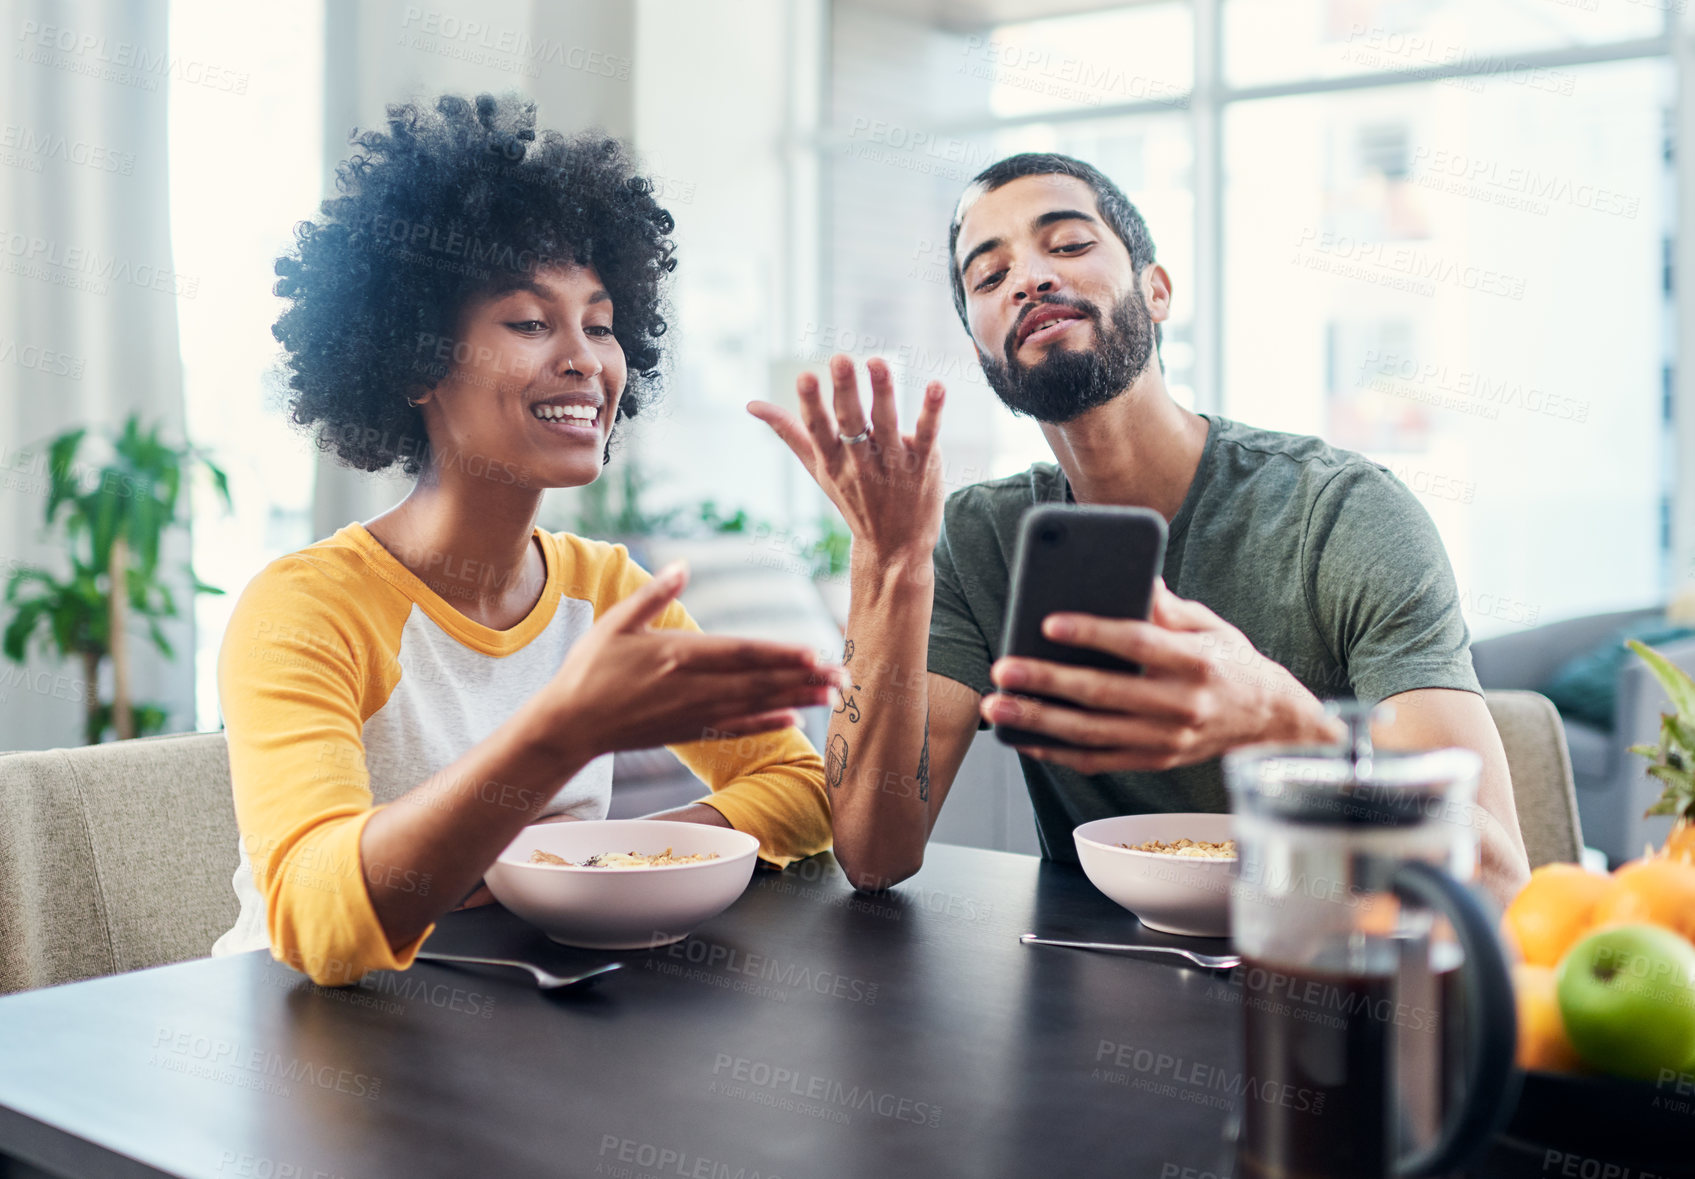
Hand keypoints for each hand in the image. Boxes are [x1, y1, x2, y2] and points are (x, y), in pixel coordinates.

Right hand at [539, 563, 846, 758]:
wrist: (568, 725)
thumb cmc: (590, 669)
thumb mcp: (616, 622)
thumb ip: (653, 595)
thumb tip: (682, 566)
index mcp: (677, 654)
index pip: (740, 653)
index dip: (779, 654)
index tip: (814, 652)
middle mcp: (691, 687)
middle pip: (757, 681)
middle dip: (802, 678)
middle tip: (843, 676)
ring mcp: (691, 714)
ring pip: (754, 705)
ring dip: (795, 700)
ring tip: (830, 695)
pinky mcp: (687, 733)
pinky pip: (735, 729)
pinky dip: (765, 724)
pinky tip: (793, 721)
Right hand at [749, 354, 945, 564]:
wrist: (895, 548)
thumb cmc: (853, 498)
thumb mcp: (818, 470)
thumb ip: (790, 433)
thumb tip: (751, 405)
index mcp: (831, 462)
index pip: (819, 429)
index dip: (811, 403)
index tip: (805, 376)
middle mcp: (860, 463)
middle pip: (851, 424)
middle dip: (845, 392)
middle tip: (840, 359)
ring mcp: (893, 465)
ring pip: (887, 425)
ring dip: (883, 393)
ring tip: (877, 361)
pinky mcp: (923, 465)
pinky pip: (927, 436)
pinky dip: (931, 412)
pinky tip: (936, 386)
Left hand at [980, 582, 1337, 773]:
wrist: (1270, 725)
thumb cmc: (1233, 665)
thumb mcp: (1211, 627)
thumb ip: (1169, 606)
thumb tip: (1136, 575)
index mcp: (1196, 662)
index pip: (1137, 644)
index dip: (1092, 633)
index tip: (1049, 623)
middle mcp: (1181, 705)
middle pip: (1104, 693)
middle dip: (1047, 681)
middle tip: (1005, 669)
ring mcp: (1167, 740)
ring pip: (1092, 734)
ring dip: (1039, 721)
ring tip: (999, 707)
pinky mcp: (1155, 761)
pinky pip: (1097, 760)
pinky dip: (1056, 752)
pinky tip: (1023, 738)